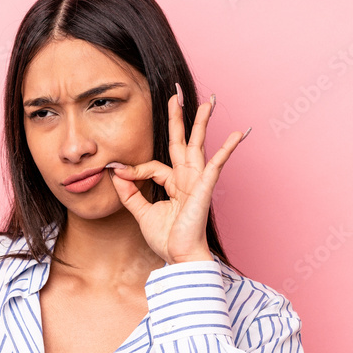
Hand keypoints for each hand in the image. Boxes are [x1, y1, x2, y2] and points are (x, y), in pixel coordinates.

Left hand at [107, 84, 249, 263]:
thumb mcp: (141, 213)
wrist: (180, 258)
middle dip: (180, 118)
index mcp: (174, 184)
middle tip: (177, 94)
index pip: (153, 165)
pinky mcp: (204, 189)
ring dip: (202, 123)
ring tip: (210, 101)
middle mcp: (187, 179)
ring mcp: (197, 182)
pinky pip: (215, 165)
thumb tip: (115, 172)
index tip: (117, 172)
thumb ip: (129, 193)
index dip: (133, 169)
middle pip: (183, 142)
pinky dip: (225, 149)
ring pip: (199, 146)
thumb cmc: (167, 239)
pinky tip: (237, 134)